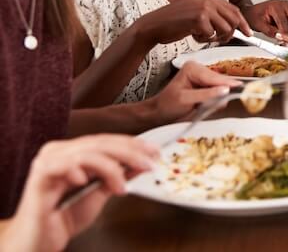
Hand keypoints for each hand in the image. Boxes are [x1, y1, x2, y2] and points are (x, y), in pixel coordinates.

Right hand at [2, 136, 157, 251]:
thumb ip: (116, 177)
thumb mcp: (98, 195)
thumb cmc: (63, 219)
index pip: (107, 141)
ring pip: (86, 152)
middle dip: (129, 153)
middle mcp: (60, 151)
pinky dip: (76, 170)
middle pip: (100, 143)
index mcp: (73, 152)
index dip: (133, 144)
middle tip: (148, 164)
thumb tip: (141, 164)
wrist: (36, 243)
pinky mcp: (38, 176)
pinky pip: (61, 165)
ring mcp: (48, 161)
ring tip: (121, 187)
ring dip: (110, 168)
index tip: (155, 152)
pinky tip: (85, 180)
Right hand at [136, 0, 249, 44]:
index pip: (234, 9)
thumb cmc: (175, 21)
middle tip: (219, 39)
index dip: (243, 23)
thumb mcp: (198, 12)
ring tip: (202, 36)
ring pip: (225, 29)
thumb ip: (215, 15)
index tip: (248, 33)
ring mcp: (204, 7)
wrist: (155, 25)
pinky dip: (203, 40)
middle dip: (230, 33)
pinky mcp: (199, 18)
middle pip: (234, 19)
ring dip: (215, 38)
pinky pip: (211, 35)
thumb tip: (234, 26)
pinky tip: (192, 35)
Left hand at [149, 61, 239, 123]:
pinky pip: (219, 90)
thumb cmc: (168, 106)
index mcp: (192, 68)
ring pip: (221, 86)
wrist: (160, 113)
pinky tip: (213, 103)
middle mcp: (199, 68)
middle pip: (220, 80)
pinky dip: (218, 98)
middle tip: (228, 100)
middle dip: (223, 92)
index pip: (214, 77)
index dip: (226, 85)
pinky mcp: (207, 85)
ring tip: (212, 105)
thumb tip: (225, 91)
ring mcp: (204, 76)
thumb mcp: (186, 100)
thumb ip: (207, 95)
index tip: (240, 89)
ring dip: (221, 96)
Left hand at [242, 0, 287, 41]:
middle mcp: (284, 4)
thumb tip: (281, 37)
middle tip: (286, 41)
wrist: (251, 12)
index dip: (285, 34)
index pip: (284, 22)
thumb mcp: (259, 25)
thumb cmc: (253, 16)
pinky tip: (283, 32)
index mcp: (275, 6)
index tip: (285, 41)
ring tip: (282, 36)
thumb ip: (271, 32)